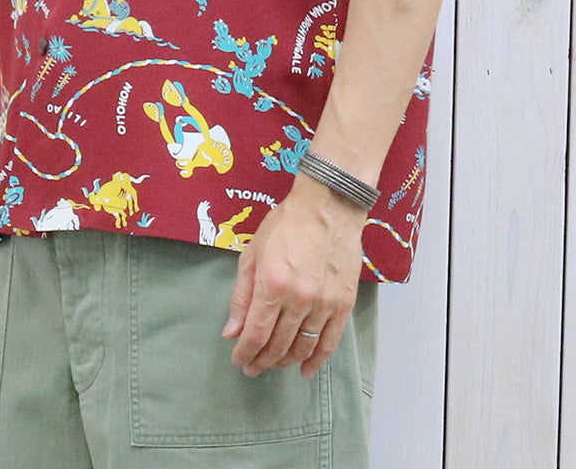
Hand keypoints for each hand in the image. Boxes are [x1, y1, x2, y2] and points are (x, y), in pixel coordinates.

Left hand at [223, 174, 365, 377]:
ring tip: (273, 364)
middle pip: (278, 345)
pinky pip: (330, 342)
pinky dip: (317, 360)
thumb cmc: (286, 224)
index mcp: (272, 285)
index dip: (245, 352)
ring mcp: (324, 303)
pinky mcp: (344, 303)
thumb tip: (231, 332)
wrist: (328, 205)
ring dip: (285, 361)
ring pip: (302, 347)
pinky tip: (306, 370)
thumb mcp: (253, 253)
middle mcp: (299, 299)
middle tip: (252, 367)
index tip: (239, 359)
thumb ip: (241, 295)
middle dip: (261, 360)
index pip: (256, 334)